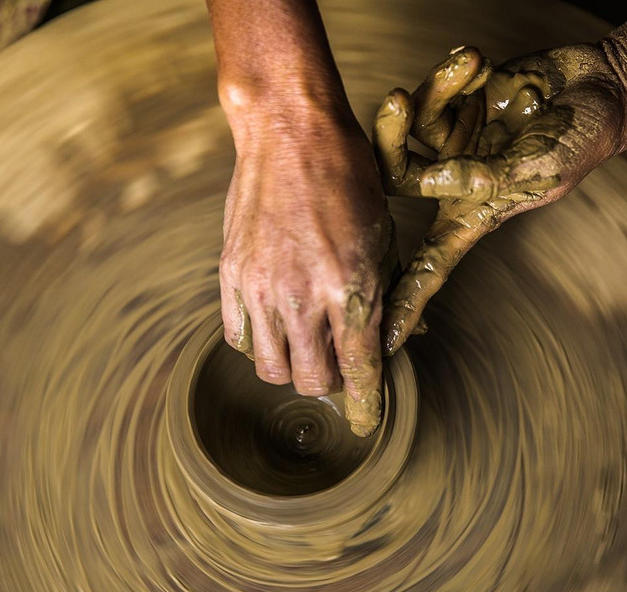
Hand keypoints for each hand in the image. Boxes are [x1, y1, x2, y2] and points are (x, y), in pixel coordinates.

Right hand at [220, 112, 394, 435]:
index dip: (365, 406)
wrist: (290, 133)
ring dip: (295, 368)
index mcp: (350, 288)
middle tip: (340, 365)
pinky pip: (240, 339)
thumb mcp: (384, 238)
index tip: (366, 423)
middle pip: (312, 382)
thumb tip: (395, 343)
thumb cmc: (348, 179)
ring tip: (307, 345)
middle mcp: (302, 298)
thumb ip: (386, 298)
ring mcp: (260, 289)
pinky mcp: (231, 276)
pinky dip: (261, 345)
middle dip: (333, 384)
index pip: (359, 372)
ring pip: (272, 370)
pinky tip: (277, 326)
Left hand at [374, 44, 626, 353]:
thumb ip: (489, 177)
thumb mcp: (541, 166)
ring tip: (473, 67)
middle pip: (395, 175)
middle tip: (401, 99)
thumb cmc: (582, 138)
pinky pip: (434, 89)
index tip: (385, 337)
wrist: (602, 85)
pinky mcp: (457, 105)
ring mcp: (454, 143)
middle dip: (392, 135)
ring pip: (408, 124)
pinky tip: (481, 64)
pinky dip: (454, 72)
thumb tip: (437, 177)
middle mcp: (455, 181)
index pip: (432, 265)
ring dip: (436, 90)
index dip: (408, 300)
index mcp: (475, 214)